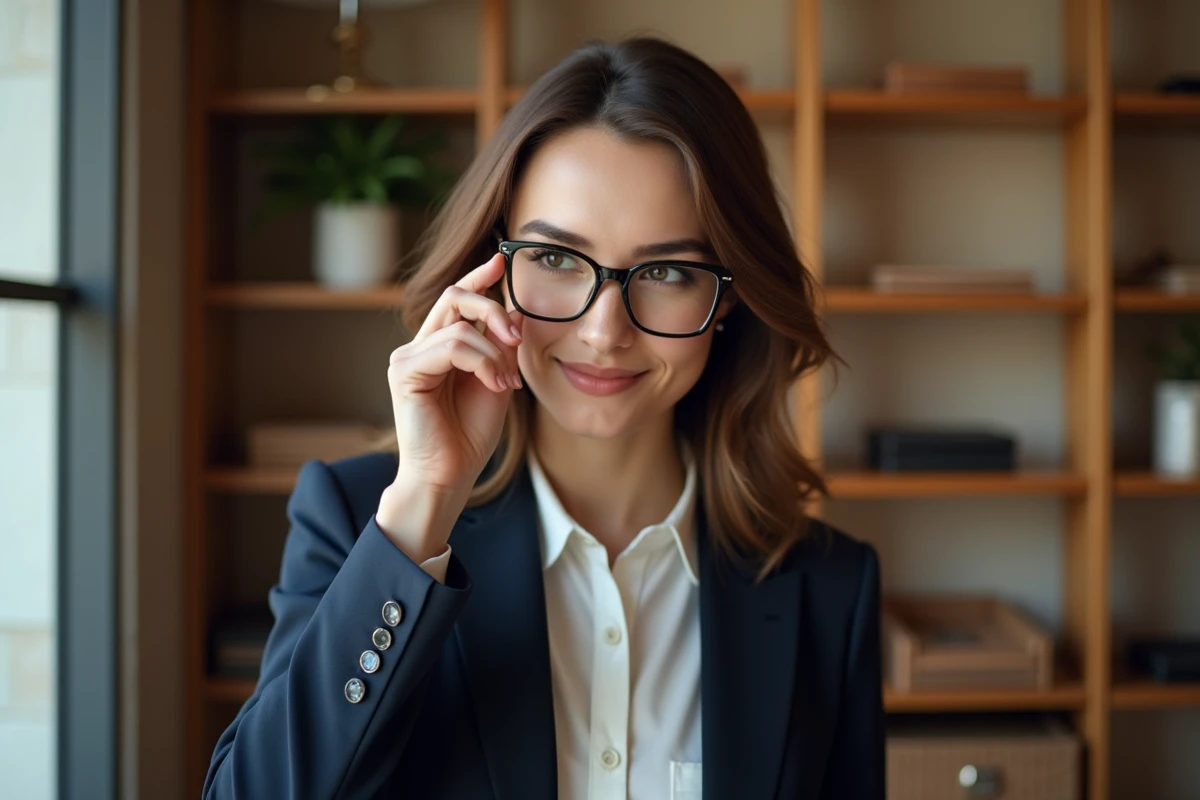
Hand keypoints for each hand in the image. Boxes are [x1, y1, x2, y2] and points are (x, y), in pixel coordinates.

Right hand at [384, 252, 523, 505]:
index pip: (456, 300)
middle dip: (492, 308)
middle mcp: (419, 347)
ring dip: (494, 351)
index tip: (501, 260)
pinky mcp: (404, 372)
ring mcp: (407, 358)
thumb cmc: (470, 434)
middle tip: (517, 337)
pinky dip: (481, 361)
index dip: (477, 277)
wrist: (451, 475)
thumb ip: (501, 347)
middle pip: (454, 297)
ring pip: (458, 325)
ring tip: (507, 381)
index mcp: (439, 346)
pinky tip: (495, 384)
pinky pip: (451, 346)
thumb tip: (516, 310)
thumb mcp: (497, 380)